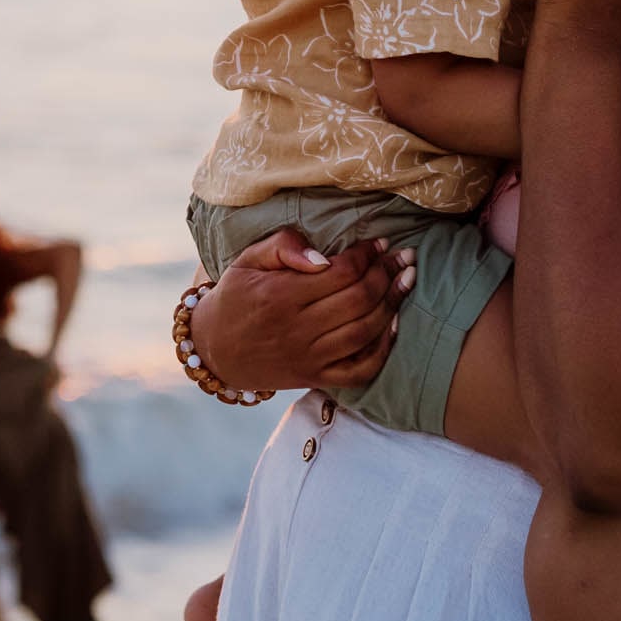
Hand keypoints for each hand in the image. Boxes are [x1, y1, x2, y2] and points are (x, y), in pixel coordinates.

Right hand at [189, 230, 414, 393]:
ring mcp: (308, 357)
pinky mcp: (314, 377)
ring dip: (392, 304)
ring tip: (406, 281)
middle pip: (359, 299)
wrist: (215, 350)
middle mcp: (296, 329)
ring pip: (365, 331)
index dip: (366, 255)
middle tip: (401, 257)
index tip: (379, 243)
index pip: (340, 272)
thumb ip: (282, 247)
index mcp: (279, 295)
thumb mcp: (247, 261)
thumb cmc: (236, 297)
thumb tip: (323, 257)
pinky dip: (383, 349)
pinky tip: (393, 324)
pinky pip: (360, 370)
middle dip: (387, 274)